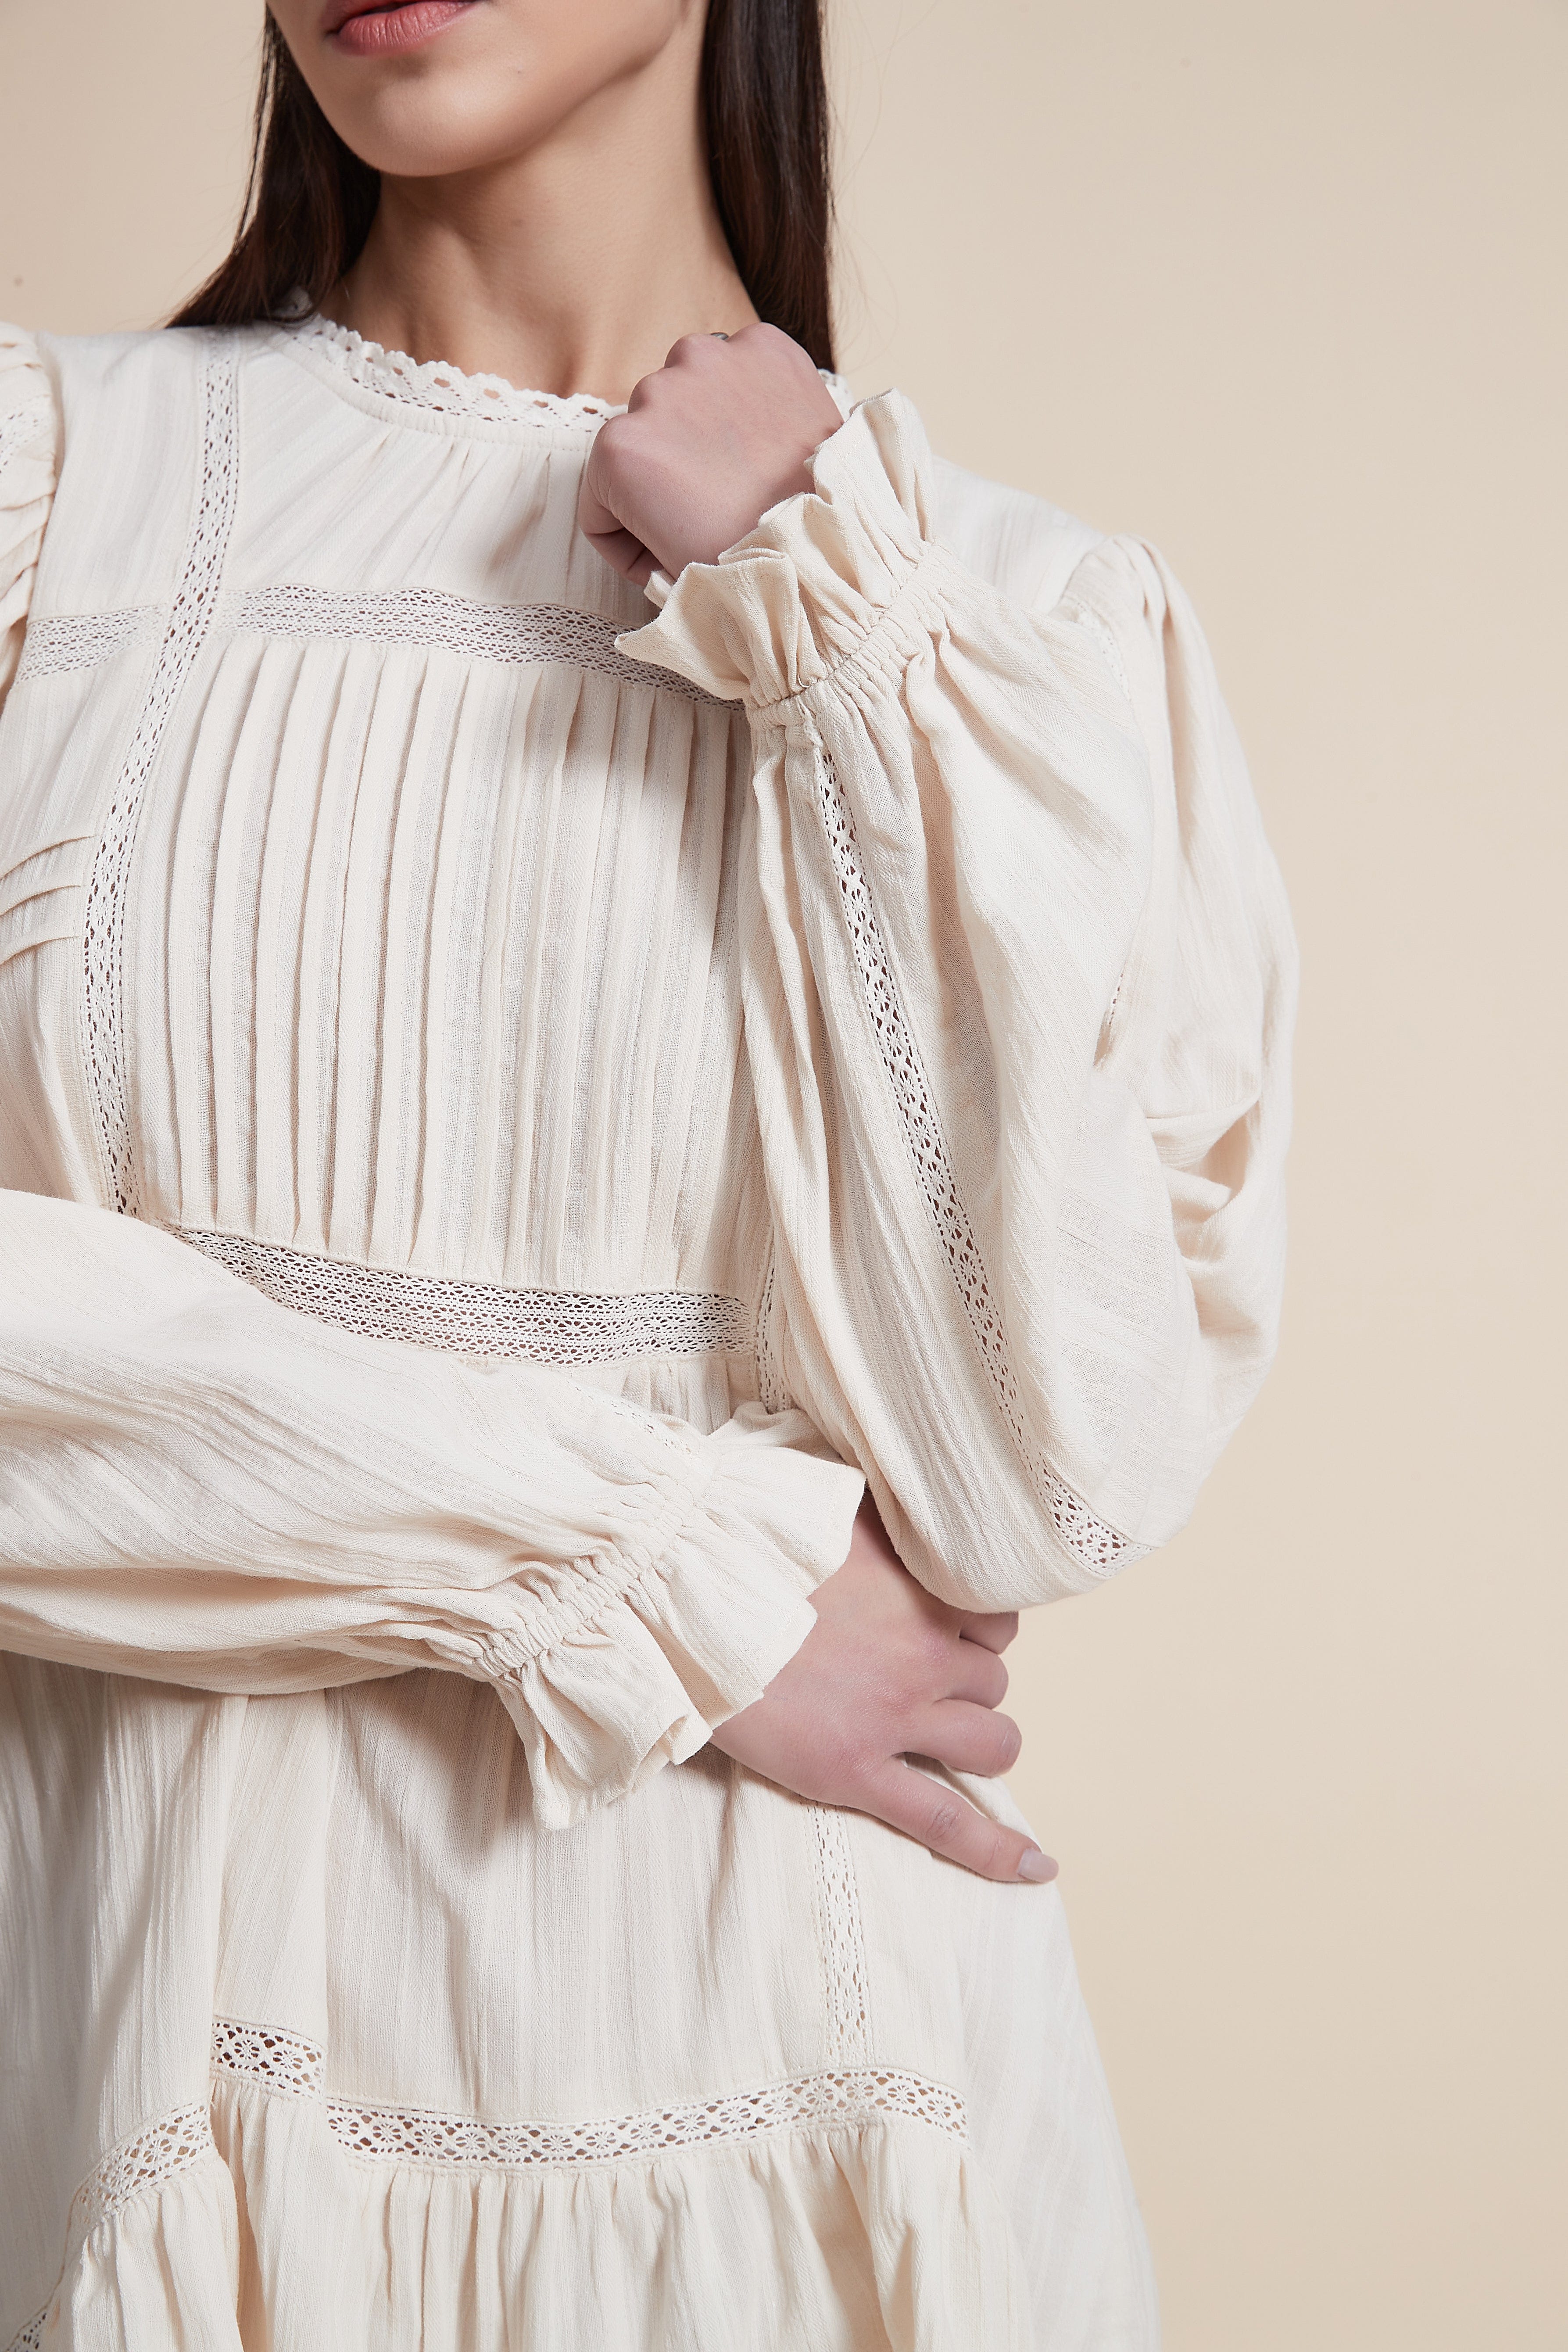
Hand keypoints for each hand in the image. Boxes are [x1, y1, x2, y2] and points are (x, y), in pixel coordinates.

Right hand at [578, 322, 844, 587]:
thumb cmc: (752, 569)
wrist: (834, 549)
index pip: (600, 488)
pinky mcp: (765, 346)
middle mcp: (655, 388)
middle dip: (670, 469)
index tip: (664, 546)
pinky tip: (773, 434)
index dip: (630, 531)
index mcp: (617, 450)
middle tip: (714, 508)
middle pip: (646, 433)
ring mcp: (711, 358)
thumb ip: (633, 527)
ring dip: (708, 421)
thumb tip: (645, 507)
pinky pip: (743, 364)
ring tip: (747, 468)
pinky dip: (753, 391)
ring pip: (691, 389)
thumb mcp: (667, 566)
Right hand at [711, 1499, 1055, 1884]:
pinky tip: (1037, 1869)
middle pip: (993, 1681)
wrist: (683, 1603)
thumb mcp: (826, 1507)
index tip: (951, 1631)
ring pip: (992, 1743)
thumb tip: (902, 1489)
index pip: (998, 1619)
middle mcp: (920, 1653)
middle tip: (921, 1682)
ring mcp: (894, 1718)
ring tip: (951, 1741)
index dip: (979, 1630)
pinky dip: (996, 1849)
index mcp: (917, 1589)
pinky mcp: (856, 1772)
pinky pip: (947, 1821)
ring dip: (981, 1741)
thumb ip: (876, 1511)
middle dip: (968, 1684)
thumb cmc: (744, 1549)